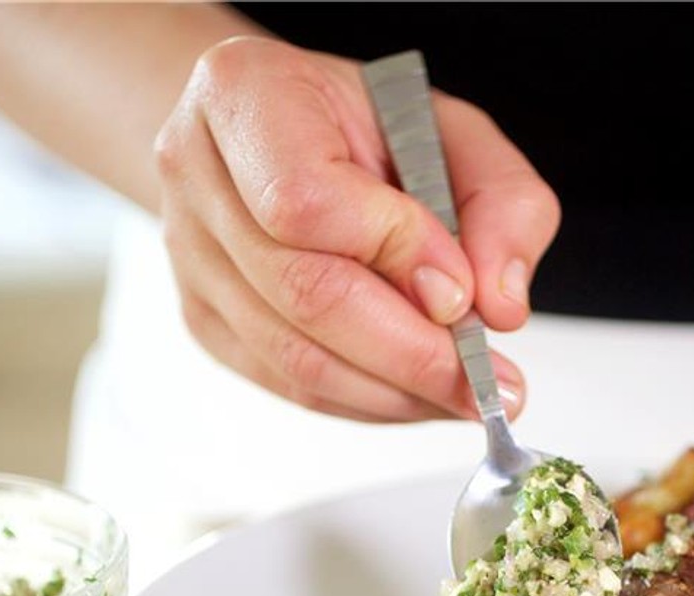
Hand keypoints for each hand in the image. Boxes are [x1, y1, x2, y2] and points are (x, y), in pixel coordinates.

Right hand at [153, 35, 559, 421]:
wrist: (282, 137)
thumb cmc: (365, 126)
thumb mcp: (456, 131)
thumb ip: (502, 203)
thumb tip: (499, 306)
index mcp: (244, 95)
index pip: (307, 200)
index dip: (394, 253)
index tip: (463, 292)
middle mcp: (197, 174)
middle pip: (303, 293)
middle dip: (412, 353)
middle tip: (490, 382)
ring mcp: (191, 257)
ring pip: (297, 358)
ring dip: (398, 391)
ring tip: (466, 392)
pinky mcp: (205, 321)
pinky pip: (292, 387)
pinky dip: (369, 402)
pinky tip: (418, 392)